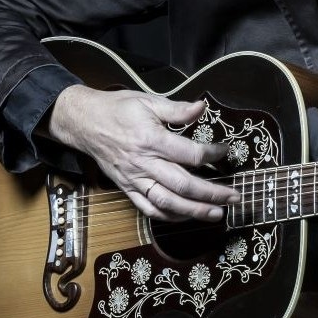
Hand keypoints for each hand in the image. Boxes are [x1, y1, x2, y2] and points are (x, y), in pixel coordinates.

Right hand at [48, 84, 234, 221]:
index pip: (190, 154)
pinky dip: (168, 216)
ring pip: (167, 202)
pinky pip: (148, 208)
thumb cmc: (117, 109)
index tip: (225, 151)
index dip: (212, 154)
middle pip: (183, 184)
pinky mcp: (127, 188)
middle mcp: (144, 163)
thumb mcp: (147, 101)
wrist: (83, 123)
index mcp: (151, 140)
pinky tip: (187, 216)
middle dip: (211, 193)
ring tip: (217, 214)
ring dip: (194, 211)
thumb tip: (203, 106)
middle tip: (234, 196)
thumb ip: (177, 109)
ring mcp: (135, 179)